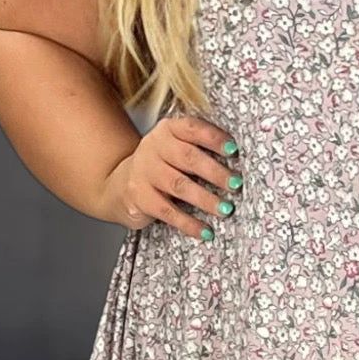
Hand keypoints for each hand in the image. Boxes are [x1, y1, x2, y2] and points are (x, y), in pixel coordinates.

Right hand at [102, 114, 241, 240]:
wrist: (119, 183)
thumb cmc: (163, 164)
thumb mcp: (176, 146)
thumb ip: (200, 147)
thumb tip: (240, 163)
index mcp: (168, 129)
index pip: (192, 128)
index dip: (214, 138)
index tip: (234, 150)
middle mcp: (154, 147)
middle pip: (188, 158)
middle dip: (215, 172)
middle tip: (236, 185)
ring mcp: (145, 172)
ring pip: (179, 186)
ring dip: (206, 199)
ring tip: (226, 210)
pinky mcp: (140, 198)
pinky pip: (168, 212)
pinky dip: (189, 223)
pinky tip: (206, 231)